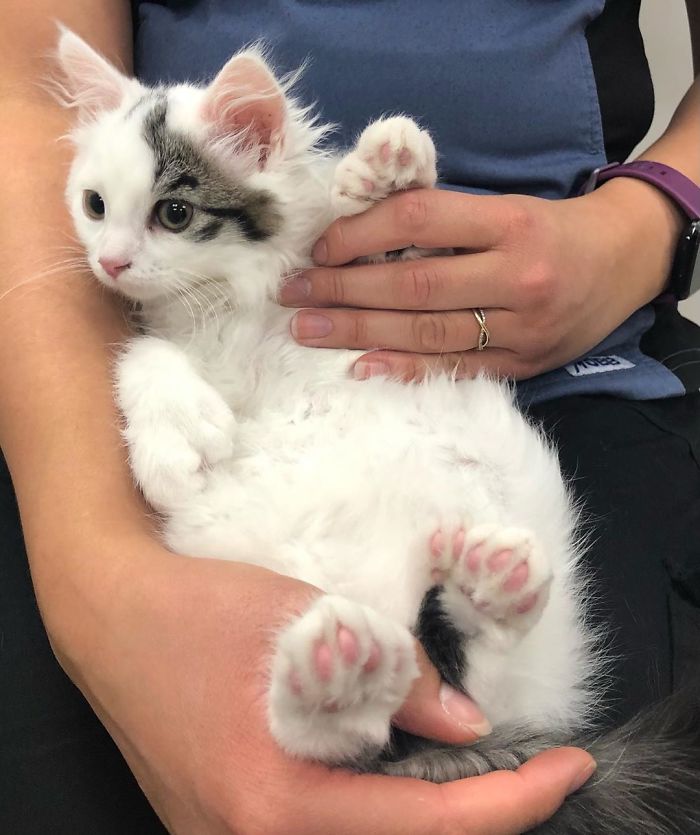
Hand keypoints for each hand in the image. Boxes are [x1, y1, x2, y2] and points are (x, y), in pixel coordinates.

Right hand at [53, 539, 594, 834]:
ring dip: (427, 815)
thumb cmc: (193, 609)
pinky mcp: (226, 824)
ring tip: (474, 770)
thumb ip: (391, 674)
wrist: (108, 615)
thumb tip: (462, 721)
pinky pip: (321, 830)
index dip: (508, 804)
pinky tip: (399, 765)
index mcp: (271, 803)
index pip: (421, 827)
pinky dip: (378, 808)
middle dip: (477, 819)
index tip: (564, 769)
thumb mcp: (303, 620)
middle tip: (526, 772)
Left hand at [280, 179, 682, 379]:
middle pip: (413, 285)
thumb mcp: (506, 207)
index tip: (319, 247)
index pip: (417, 222)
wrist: (623, 263)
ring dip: (359, 329)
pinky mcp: (520, 365)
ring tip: (308, 328)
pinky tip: (361, 367)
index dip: (360, 234)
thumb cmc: (551, 229)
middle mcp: (515, 276)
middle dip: (344, 289)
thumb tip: (360, 234)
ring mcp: (520, 327)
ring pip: (426, 331)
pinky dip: (405, 369)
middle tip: (294, 294)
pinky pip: (453, 369)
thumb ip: (443, 220)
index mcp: (509, 222)